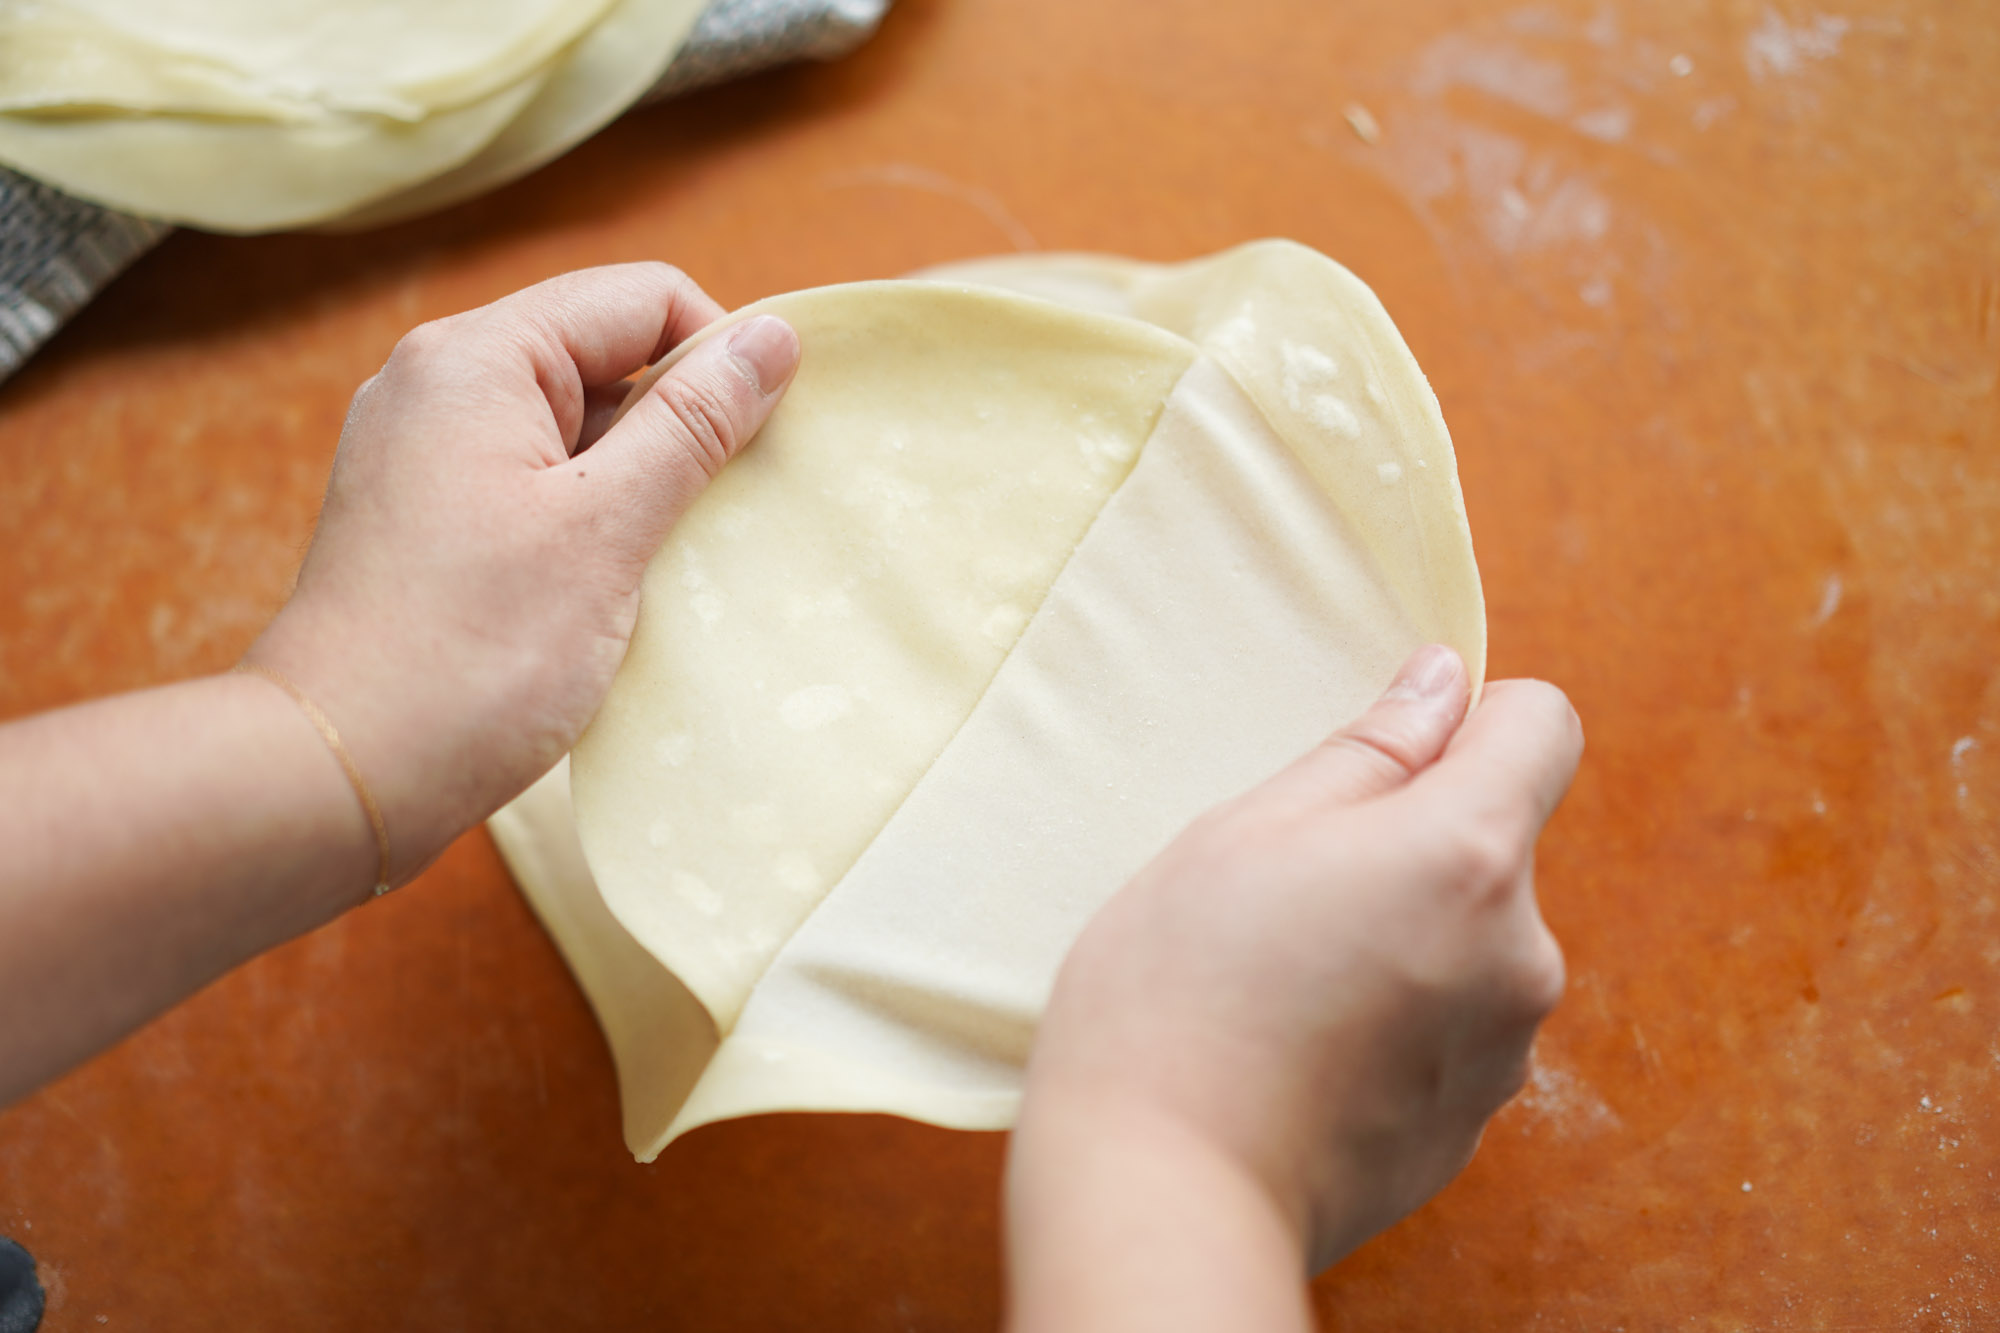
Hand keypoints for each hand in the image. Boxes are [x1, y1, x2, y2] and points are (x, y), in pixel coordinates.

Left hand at [246, 264, 799, 885]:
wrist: (341, 775)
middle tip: (718, 514)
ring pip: (574, 425)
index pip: (641, 299)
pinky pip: (534, 480)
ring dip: (638, 479)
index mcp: (478, 357)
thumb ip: (693, 422)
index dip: (718, 357)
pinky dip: (588, 517)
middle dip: (678, 423)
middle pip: (605, 354)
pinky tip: (610, 587)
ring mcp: (422, 451)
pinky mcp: (422, 516)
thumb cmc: (477, 650)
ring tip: (662, 562)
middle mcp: (439, 382)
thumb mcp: (607, 526)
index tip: (758, 446)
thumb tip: (773, 336)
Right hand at [1010, 645, 1582, 1316]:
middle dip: (1415, 843)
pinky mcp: (1474, 1123)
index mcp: (1467, 853)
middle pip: (1497, 842)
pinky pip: (1452, 1026)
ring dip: (1408, 935)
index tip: (1392, 757)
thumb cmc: (1178, 991)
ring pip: (1471, 937)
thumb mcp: (1246, 831)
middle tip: (1292, 892)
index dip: (1473, 718)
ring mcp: (1505, 1048)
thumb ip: (1368, 751)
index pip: (1543, 725)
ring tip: (1288, 981)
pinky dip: (1399, 1019)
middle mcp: (1520, 950)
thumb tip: (1442, 682)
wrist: (1163, 1188)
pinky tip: (1306, 1049)